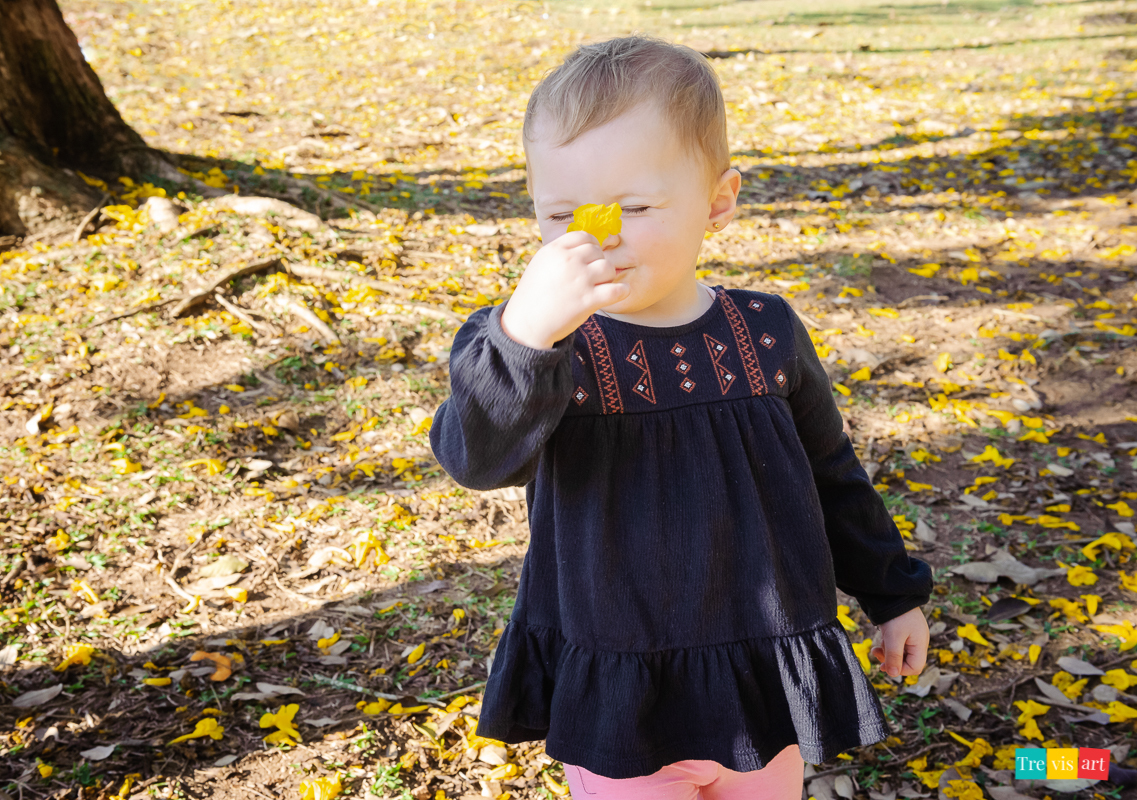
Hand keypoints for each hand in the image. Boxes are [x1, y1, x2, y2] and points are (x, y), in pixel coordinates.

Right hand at [499, 231, 630, 349]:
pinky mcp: (588, 300)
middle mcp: (568, 261)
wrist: (526, 324)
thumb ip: (560, 253)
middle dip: (598, 263)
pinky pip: (617, 290)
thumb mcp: (541, 264)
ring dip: (608, 278)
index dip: (591, 246)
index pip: (584, 236)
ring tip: (599, 287)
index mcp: (555, 250)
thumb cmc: (533, 295)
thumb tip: (584, 245)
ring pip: (609, 268)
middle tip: (593, 278)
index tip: (590, 258)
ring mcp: (580, 280)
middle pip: (598, 252)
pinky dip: (622, 291)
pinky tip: (618, 293)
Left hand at [870, 607, 927, 677]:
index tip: (886, 665)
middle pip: (906, 661)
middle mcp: (917, 642)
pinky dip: (887, 644)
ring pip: (899, 653)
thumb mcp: (893, 637)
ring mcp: (910, 636)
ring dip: (887, 652)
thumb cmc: (896, 616)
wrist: (892, 594)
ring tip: (877, 646)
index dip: (901, 670)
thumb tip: (893, 674)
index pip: (915, 667)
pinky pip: (895, 644)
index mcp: (920, 644)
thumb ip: (894, 656)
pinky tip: (881, 638)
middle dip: (891, 660)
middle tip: (877, 654)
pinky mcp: (902, 631)